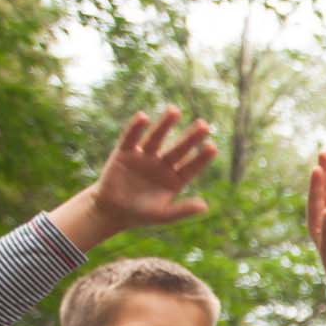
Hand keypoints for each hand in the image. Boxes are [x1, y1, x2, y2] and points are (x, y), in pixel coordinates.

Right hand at [57, 108, 217, 247]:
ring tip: (174, 110)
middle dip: (190, 137)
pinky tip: (143, 117)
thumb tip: (204, 207)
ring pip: (157, 139)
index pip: (192, 166)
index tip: (212, 147)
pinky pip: (131, 138)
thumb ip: (182, 210)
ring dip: (165, 125)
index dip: (201, 158)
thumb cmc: (141, 214)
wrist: (112, 211)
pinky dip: (136, 128)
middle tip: (204, 124)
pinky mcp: (124, 153)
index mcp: (175, 179)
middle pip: (179, 149)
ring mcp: (144, 157)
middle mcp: (162, 165)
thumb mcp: (163, 215)